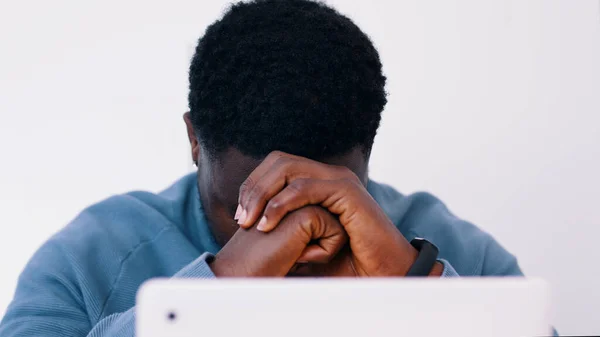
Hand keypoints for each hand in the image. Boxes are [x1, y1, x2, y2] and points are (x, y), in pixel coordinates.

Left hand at [236, 151, 442, 275]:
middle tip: (242, 219)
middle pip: (278, 161)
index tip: (241, 217)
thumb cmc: (344, 266)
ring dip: (262, 194)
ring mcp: (338, 180)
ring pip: (288, 168)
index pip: (276, 167)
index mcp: (318, 182)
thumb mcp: (303, 247)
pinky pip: (305, 187)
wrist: (379, 277)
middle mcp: (328, 175)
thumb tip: (247, 236)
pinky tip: (267, 223)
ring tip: (250, 222)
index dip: (253, 186)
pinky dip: (281, 204)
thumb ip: (280, 234)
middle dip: (253, 188)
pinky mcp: (346, 191)